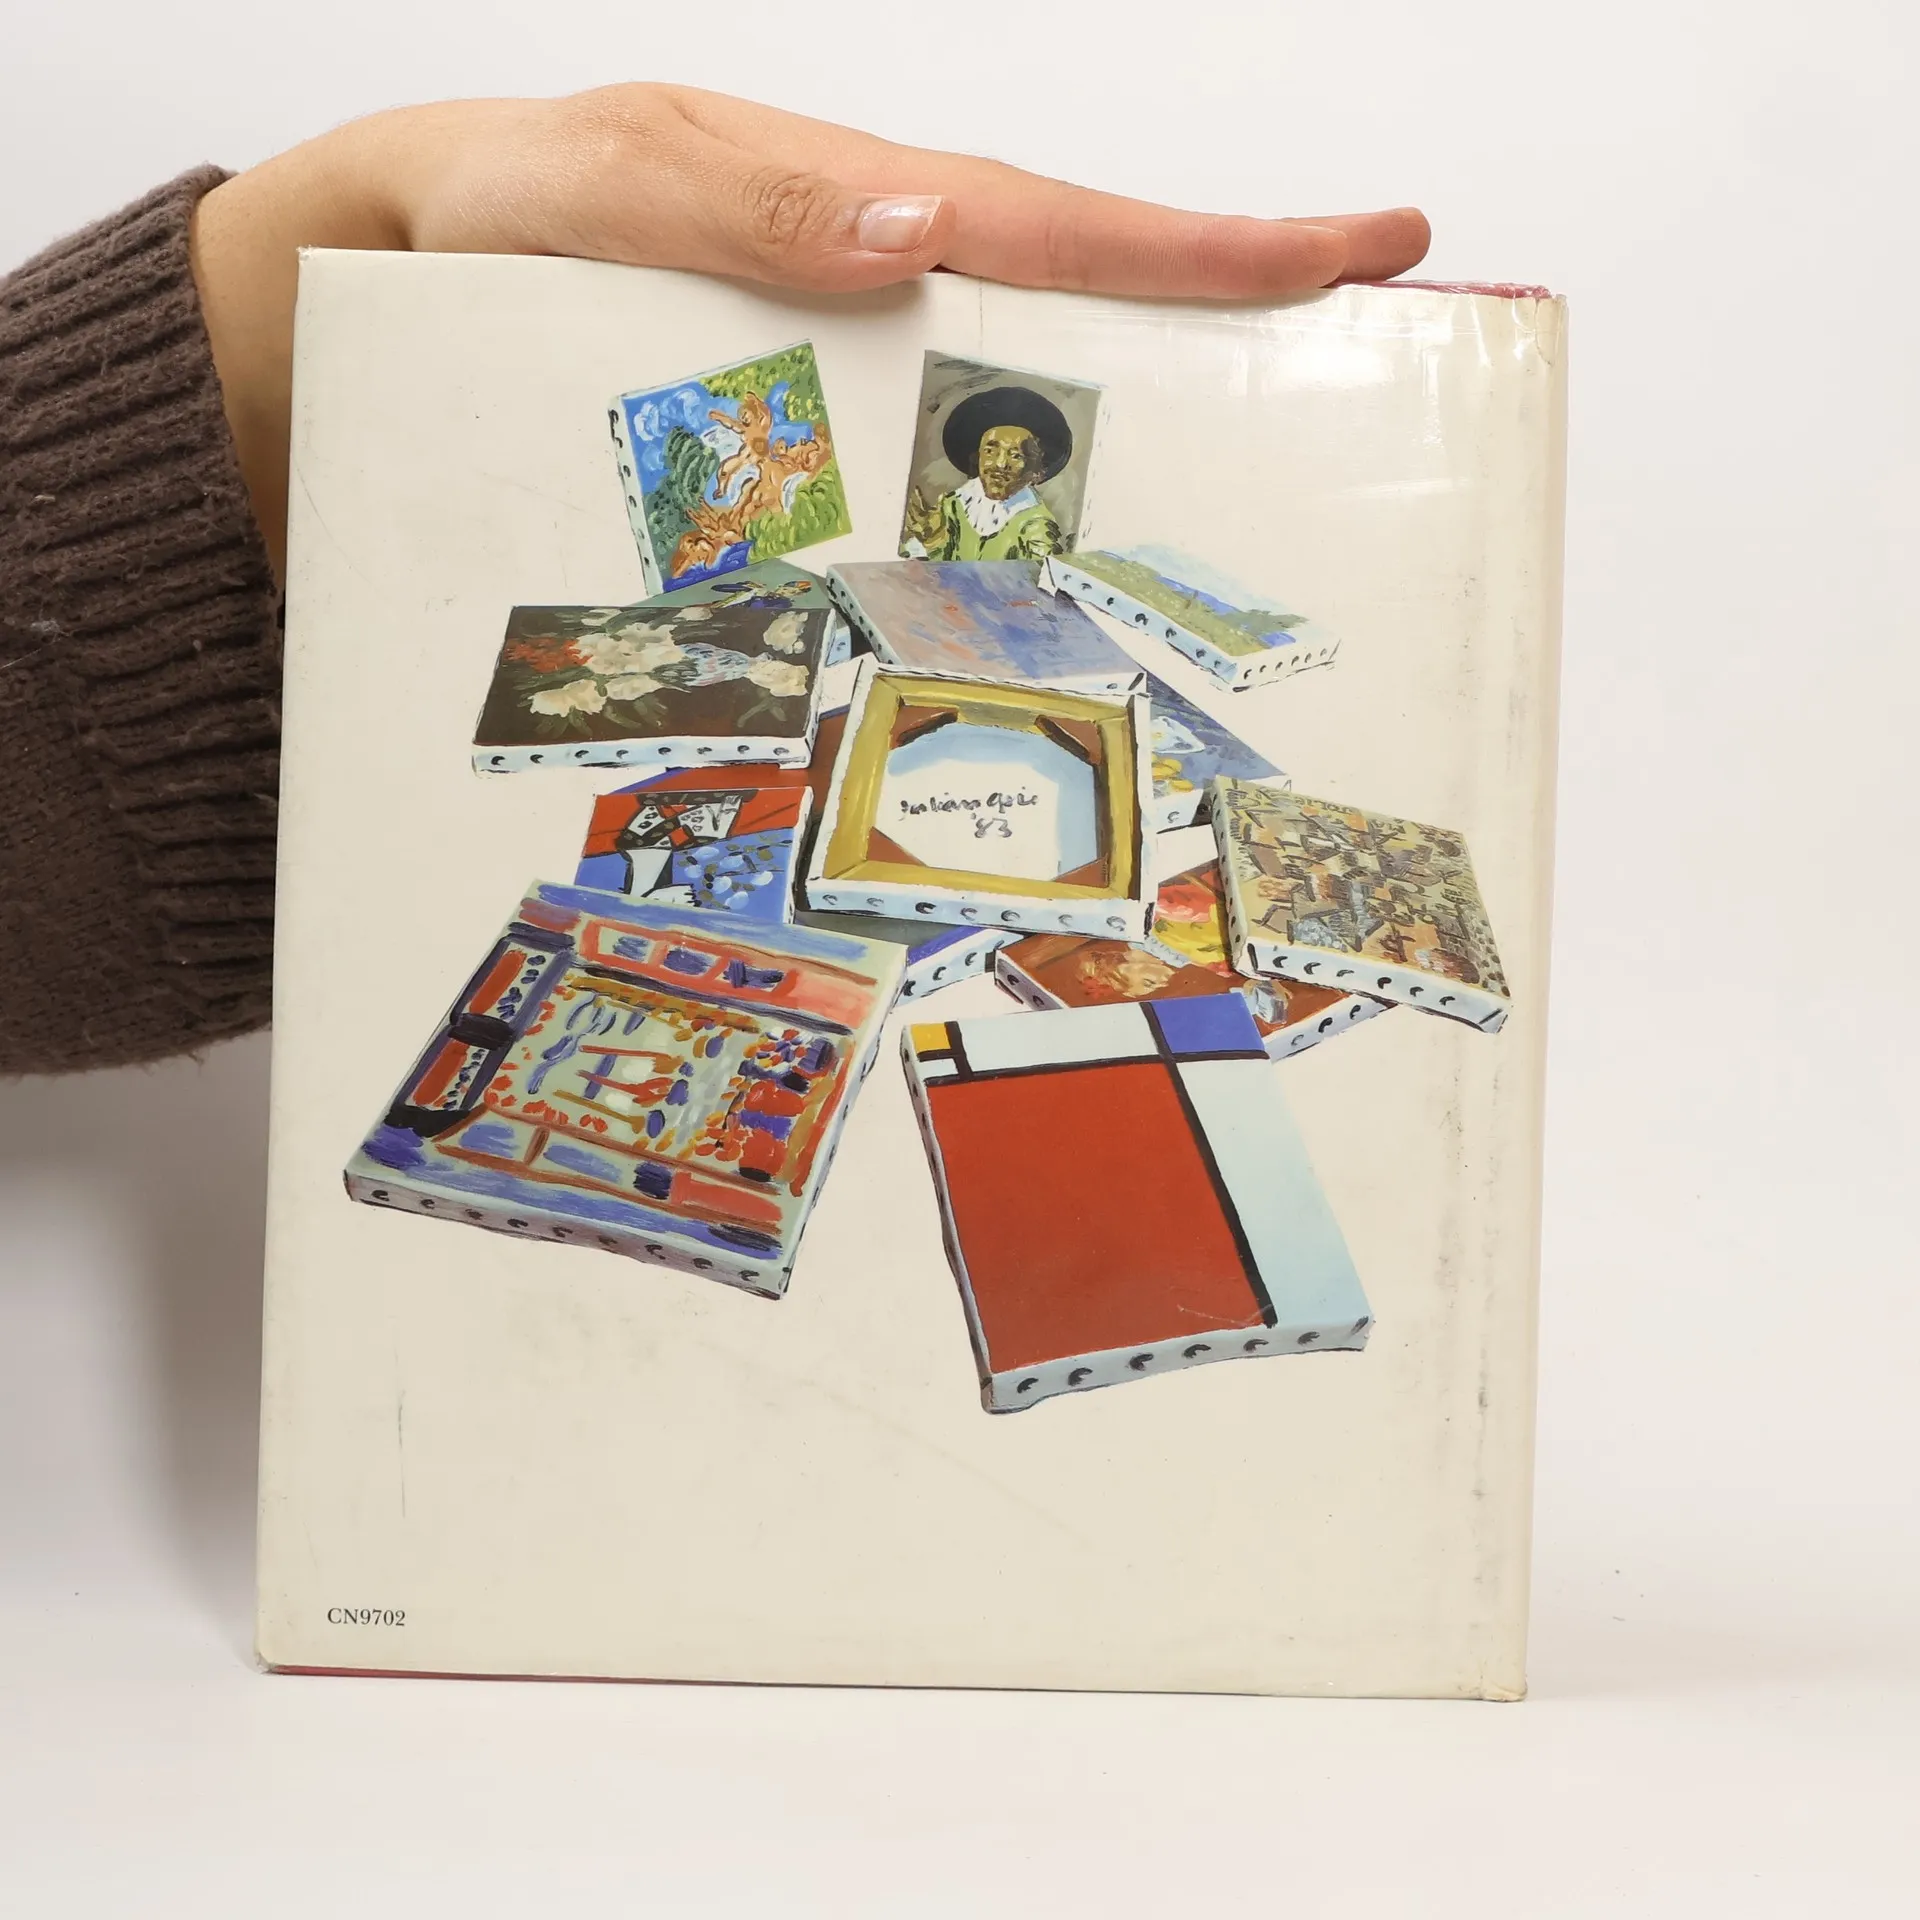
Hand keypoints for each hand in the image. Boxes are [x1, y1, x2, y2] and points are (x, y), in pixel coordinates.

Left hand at [192, 85, 1429, 574]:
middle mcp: (869, 318)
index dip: (1217, 250)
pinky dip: (982, 573)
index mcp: (851, 221)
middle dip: (1225, 367)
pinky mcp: (791, 485)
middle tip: (1358, 420)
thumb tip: (928, 237)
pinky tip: (1027, 638)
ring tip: (1230, 568)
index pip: (1061, 230)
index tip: (1370, 250)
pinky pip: (910, 525)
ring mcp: (839, 404)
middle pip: (1074, 344)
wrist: (375, 312)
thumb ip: (736, 205)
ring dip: (1120, 497)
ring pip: (1007, 448)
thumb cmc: (478, 223)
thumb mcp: (584, 183)